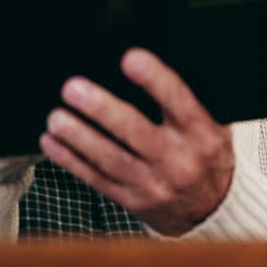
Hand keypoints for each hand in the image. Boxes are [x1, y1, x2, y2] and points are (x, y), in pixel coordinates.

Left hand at [40, 48, 235, 235]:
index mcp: (202, 134)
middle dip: (102, 109)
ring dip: (79, 137)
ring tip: (56, 117)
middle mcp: (179, 160)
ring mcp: (154, 184)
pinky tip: (51, 142)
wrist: (212, 208)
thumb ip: (187, 100)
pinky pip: (97, 179)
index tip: (130, 58)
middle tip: (73, 88)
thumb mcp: (214, 124)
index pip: (178, 101)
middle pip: (136, 132)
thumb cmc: (206, 152)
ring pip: (110, 159)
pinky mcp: (133, 200)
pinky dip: (71, 161)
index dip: (154, 79)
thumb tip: (145, 62)